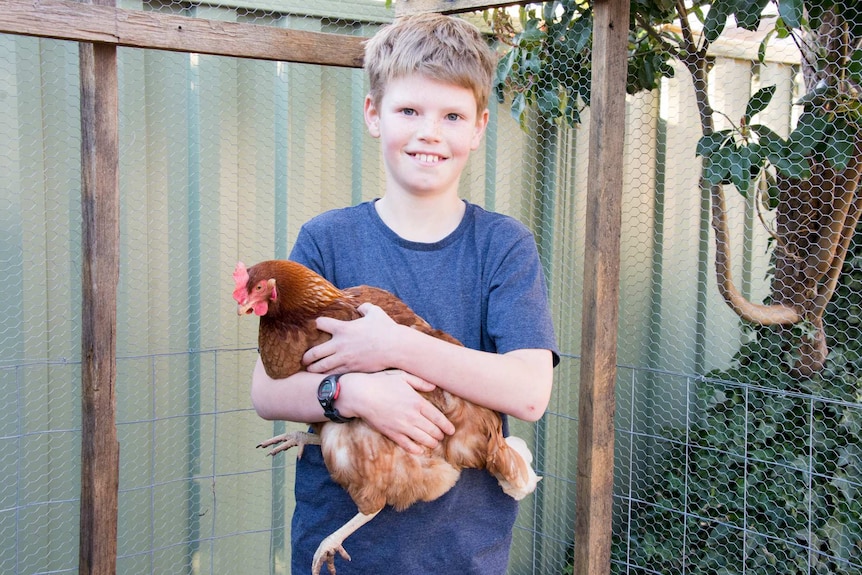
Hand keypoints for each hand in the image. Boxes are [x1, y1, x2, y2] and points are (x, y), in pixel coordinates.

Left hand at [303, 303, 400, 373]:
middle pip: (315, 352)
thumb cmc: (387, 329)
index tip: (316, 326)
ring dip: (313, 368)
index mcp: (343, 328)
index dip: (317, 323)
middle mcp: (340, 344)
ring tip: (309, 370)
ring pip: (322, 366)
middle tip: (303, 359)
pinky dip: (326, 375)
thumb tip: (361, 307)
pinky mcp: (351, 369)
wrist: (396, 347)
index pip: (321, 323)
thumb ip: (365, 308)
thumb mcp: (376, 312)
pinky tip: (323, 377)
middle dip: (307, 356)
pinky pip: (334, 374)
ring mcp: (345, 358)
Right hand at [337, 371, 454, 453]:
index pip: (437, 418)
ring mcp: (402, 426)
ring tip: (434, 443)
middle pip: (432, 430)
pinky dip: (416, 449)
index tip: (451, 431)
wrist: (361, 395)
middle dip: (440, 435)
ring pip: (423, 439)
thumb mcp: (402, 376)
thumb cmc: (381, 382)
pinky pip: (407, 445)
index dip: (446, 426)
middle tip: (442, 436)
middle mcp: (412, 416)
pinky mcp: (391, 433)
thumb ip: (420, 382)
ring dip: (431, 443)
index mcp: (417, 401)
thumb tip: (433, 386)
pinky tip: (420, 450)